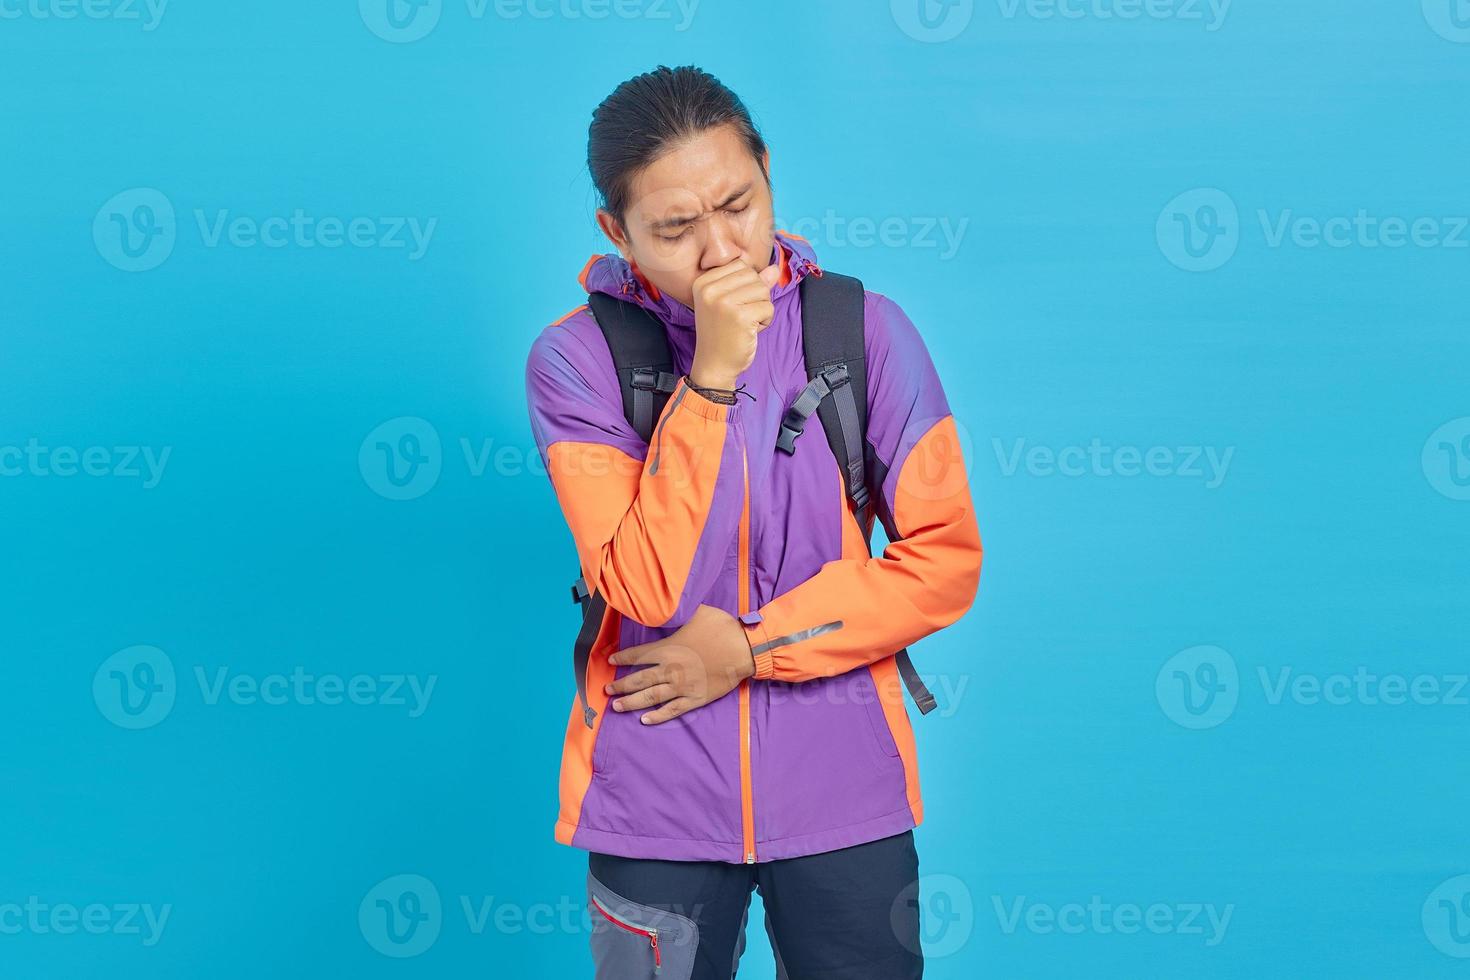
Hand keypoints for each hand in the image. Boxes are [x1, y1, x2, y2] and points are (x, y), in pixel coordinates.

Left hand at [605, 604, 755, 724]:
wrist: (744, 650)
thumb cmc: (721, 628)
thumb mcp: (697, 612)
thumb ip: (679, 611)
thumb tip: (667, 603)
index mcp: (668, 649)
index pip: (639, 655)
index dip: (623, 658)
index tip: (611, 661)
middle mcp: (671, 670)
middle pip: (639, 680)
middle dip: (621, 686)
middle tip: (607, 691)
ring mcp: (682, 687)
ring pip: (651, 697)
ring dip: (632, 702)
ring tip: (617, 707)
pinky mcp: (695, 698)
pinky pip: (673, 710)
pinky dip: (658, 716)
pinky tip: (645, 720)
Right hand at [688, 259, 780, 389]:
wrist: (714, 365)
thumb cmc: (723, 334)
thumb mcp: (732, 303)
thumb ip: (752, 283)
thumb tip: (774, 268)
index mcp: (703, 282)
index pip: (741, 265)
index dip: (747, 285)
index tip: (733, 305)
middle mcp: (710, 289)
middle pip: (753, 275)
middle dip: (756, 296)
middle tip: (741, 316)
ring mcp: (724, 302)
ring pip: (763, 290)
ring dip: (762, 308)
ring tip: (745, 323)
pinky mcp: (740, 316)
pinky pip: (768, 307)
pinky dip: (765, 321)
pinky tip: (750, 331)